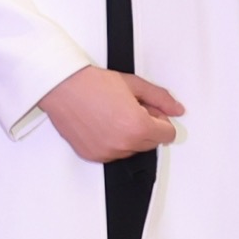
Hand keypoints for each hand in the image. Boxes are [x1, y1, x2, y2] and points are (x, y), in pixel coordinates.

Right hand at [36, 66, 184, 162]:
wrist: (61, 87)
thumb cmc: (91, 84)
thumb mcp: (134, 84)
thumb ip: (160, 98)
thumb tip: (176, 109)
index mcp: (138, 127)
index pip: (168, 134)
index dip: (160, 119)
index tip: (148, 109)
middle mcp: (123, 144)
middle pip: (151, 144)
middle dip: (145, 127)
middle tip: (128, 108)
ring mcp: (107, 152)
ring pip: (131, 150)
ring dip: (128, 136)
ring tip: (112, 114)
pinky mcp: (93, 155)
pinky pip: (112, 153)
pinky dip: (111, 141)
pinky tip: (101, 124)